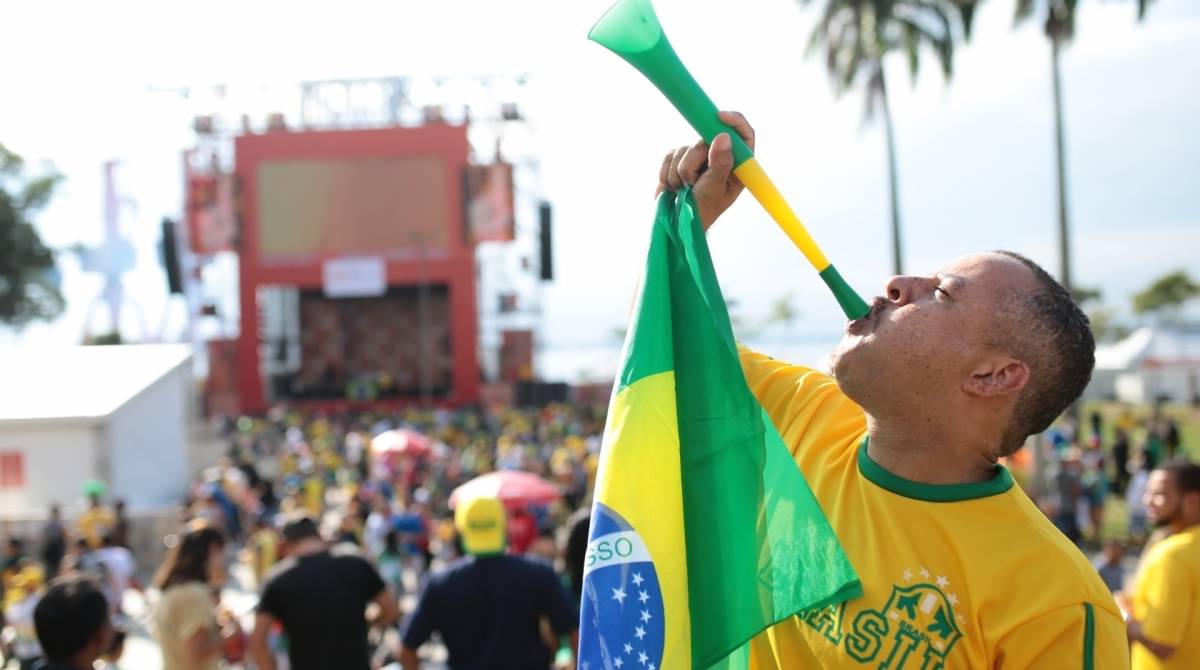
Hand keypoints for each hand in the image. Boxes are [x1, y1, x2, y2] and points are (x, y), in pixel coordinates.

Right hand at [656, 111, 755, 229]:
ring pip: (684, 148)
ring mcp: (697, 156)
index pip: (742, 133)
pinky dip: (667, 173)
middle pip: (705, 138)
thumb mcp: (715, 188)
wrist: (678, 222)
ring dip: (680, 172)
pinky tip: (673, 188)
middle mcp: (718, 155)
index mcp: (737, 163)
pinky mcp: (677, 158)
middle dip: (694, 161)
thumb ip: (720, 163)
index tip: (719, 116)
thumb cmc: (703, 210)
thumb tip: (722, 137)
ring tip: (684, 189)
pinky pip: (669, 155)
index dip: (734, 120)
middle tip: (693, 182)